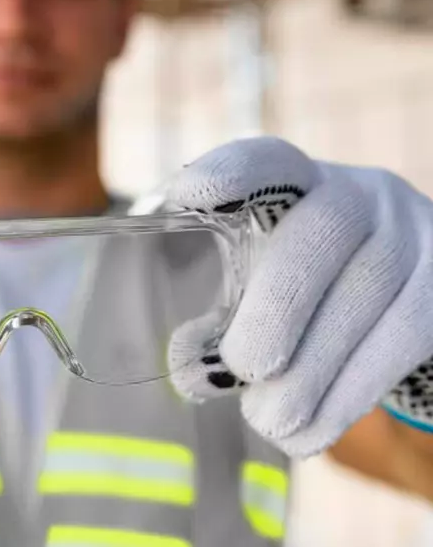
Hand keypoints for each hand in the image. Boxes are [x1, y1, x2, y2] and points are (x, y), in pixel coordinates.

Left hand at [164, 137, 432, 456]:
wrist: (401, 309)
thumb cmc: (311, 294)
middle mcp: (361, 197)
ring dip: (312, 369)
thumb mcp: (264, 290)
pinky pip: (404, 337)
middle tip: (243, 366)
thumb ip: (224, 322)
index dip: (232, 173)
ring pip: (370, 293)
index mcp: (298, 187)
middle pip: (323, 231)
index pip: (268, 162)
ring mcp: (413, 237)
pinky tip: (307, 434)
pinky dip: (349, 394)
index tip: (187, 195)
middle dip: (278, 304)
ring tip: (268, 419)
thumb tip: (190, 369)